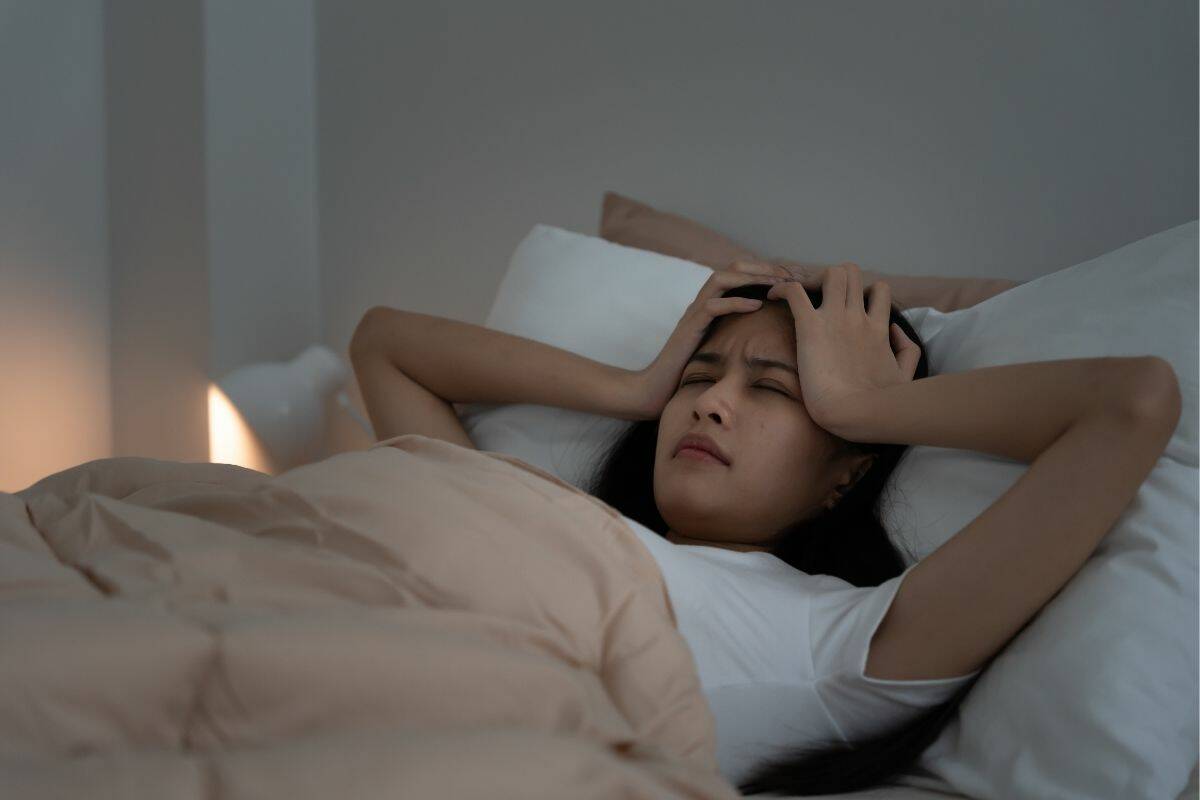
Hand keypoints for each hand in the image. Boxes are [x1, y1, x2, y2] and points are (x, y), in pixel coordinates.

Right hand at [629, 261, 792, 419]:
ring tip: (778, 284)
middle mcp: (702, 301)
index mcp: (711, 303)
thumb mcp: (718, 347)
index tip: (791, 277)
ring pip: (722, 278)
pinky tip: (758, 305)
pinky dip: (736, 302)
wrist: (656, 388)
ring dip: (752, 278)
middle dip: (764, 267)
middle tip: (790, 274)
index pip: (740, 273)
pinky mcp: (689, 327)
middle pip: (734, 267)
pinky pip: (713, 306)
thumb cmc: (688, 372)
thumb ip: (735, 334)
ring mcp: (693, 312)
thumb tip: (767, 334)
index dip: (766, 271)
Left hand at [765, 262, 921, 433]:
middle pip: (852, 273)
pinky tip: (773, 297)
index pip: (879, 290)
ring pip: (830, 274)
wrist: (853, 412)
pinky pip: (794, 291)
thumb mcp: (905, 374)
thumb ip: (907, 349)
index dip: (865, 290)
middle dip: (838, 277)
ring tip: (800, 294)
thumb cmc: (878, 402)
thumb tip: (895, 329)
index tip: (850, 305)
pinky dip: (782, 289)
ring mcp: (834, 318)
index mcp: (878, 328)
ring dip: (814, 278)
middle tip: (822, 295)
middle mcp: (857, 317)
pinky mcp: (810, 326)